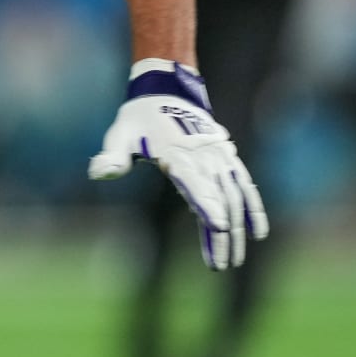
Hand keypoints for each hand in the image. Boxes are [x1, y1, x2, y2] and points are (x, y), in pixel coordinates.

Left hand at [88, 59, 268, 269]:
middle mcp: (202, 158)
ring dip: (237, 229)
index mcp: (176, 154)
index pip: (194, 182)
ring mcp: (218, 159)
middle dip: (221, 234)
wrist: (166, 92)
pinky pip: (245, 185)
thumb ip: (113, 156)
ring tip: (233, 259)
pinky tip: (257, 233)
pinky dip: (253, 208)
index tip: (217, 226)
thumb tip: (98, 172)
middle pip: (217, 199)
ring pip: (234, 197)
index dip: (206, 203)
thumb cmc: (138, 119)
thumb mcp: (120, 134)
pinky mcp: (227, 159)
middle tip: (220, 264)